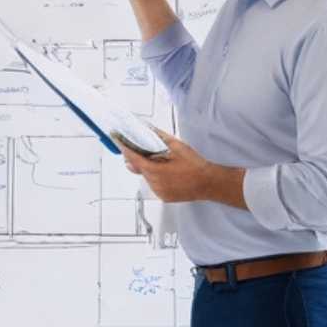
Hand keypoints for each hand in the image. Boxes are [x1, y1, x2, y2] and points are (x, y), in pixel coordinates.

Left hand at [122, 131, 240, 205]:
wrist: (210, 183)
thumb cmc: (195, 165)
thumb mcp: (177, 147)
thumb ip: (160, 138)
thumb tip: (148, 129)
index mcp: (155, 170)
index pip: (133, 158)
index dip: (124, 148)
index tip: (117, 140)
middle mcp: (154, 183)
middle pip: (139, 168)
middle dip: (139, 158)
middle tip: (146, 150)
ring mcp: (159, 192)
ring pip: (146, 177)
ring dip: (149, 169)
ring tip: (165, 163)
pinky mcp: (164, 197)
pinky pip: (154, 185)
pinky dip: (156, 178)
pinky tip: (169, 173)